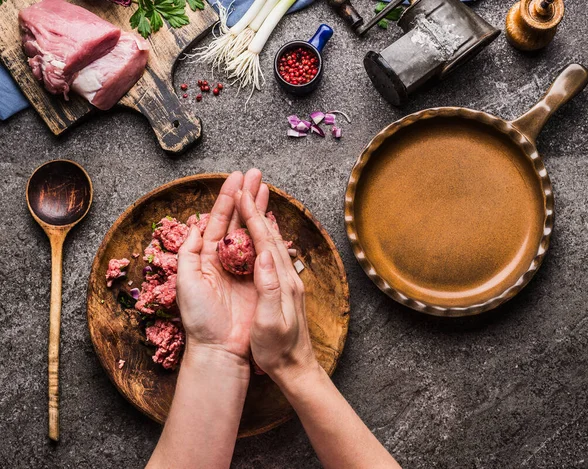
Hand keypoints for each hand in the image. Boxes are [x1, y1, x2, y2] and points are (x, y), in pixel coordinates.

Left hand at [176, 170, 268, 359]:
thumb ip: (189, 252)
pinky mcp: (260, 278)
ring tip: (266, 186)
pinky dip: (269, 232)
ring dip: (259, 208)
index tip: (237, 178)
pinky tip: (273, 217)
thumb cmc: (199, 318)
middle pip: (238, 219)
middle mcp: (227, 257)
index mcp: (207, 256)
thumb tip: (196, 225)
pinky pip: (265, 251)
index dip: (227, 198)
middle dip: (246, 195)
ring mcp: (245, 267)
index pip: (219, 220)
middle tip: (256, 173)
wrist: (220, 347)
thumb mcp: (185, 282)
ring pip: (253, 230)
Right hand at [236, 188, 318, 383]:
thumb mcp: (268, 322)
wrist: (296, 368)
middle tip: (250, 183)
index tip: (241, 192)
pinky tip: (264, 233)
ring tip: (256, 199)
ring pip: (274, 241)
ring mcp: (288, 281)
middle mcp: (287, 276)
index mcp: (281, 281)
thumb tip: (264, 256)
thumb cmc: (277, 350)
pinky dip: (266, 236)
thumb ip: (268, 288)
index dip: (252, 215)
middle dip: (258, 207)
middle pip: (271, 234)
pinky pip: (274, 253)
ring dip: (263, 218)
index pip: (264, 241)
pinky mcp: (285, 287)